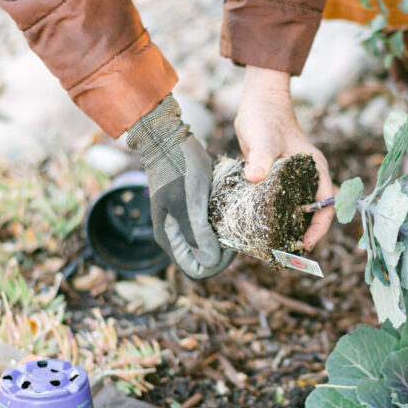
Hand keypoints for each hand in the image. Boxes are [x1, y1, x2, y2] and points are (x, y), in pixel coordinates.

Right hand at [127, 95, 234, 279]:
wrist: (167, 138)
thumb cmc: (178, 167)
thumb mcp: (189, 201)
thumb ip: (197, 233)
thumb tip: (210, 261)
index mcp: (170, 239)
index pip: (196, 270)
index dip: (216, 264)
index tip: (232, 245)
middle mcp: (175, 235)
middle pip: (204, 259)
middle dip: (223, 253)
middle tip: (240, 233)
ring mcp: (183, 223)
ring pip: (208, 244)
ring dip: (224, 239)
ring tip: (239, 223)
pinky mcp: (192, 210)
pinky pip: (209, 227)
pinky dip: (222, 225)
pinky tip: (233, 212)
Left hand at [235, 67, 333, 251]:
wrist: (258, 102)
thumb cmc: (266, 117)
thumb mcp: (264, 139)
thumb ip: (261, 158)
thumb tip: (255, 177)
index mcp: (316, 169)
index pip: (326, 205)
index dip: (319, 227)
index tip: (305, 243)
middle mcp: (308, 176)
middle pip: (313, 212)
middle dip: (303, 233)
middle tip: (287, 251)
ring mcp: (294, 178)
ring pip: (298, 209)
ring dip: (289, 226)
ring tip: (275, 244)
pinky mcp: (279, 179)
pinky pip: (282, 202)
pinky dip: (276, 215)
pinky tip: (262, 226)